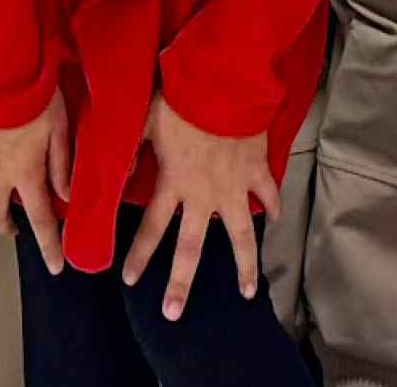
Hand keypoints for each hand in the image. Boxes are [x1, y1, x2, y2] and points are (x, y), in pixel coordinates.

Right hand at [0, 93, 69, 273]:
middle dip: (5, 225)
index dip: (49, 245)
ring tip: (1, 183)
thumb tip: (67, 197)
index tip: (56, 268)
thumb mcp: (61, 127)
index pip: (40, 219)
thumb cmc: (37, 96)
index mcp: (24, 173)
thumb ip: (63, 164)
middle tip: (16, 224)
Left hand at [122, 93, 277, 320]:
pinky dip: (274, 206)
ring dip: (244, 265)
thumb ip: (131, 149)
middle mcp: (203, 195)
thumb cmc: (183, 98)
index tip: (130, 280)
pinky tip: (276, 220)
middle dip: (180, 283)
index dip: (139, 255)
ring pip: (240, 235)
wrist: (227, 82)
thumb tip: (120, 175)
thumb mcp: (145, 120)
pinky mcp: (257, 169)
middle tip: (172, 314)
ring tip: (248, 292)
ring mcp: (234, 186)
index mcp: (173, 183)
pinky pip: (269, 193)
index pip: (150, 228)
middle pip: (190, 247)